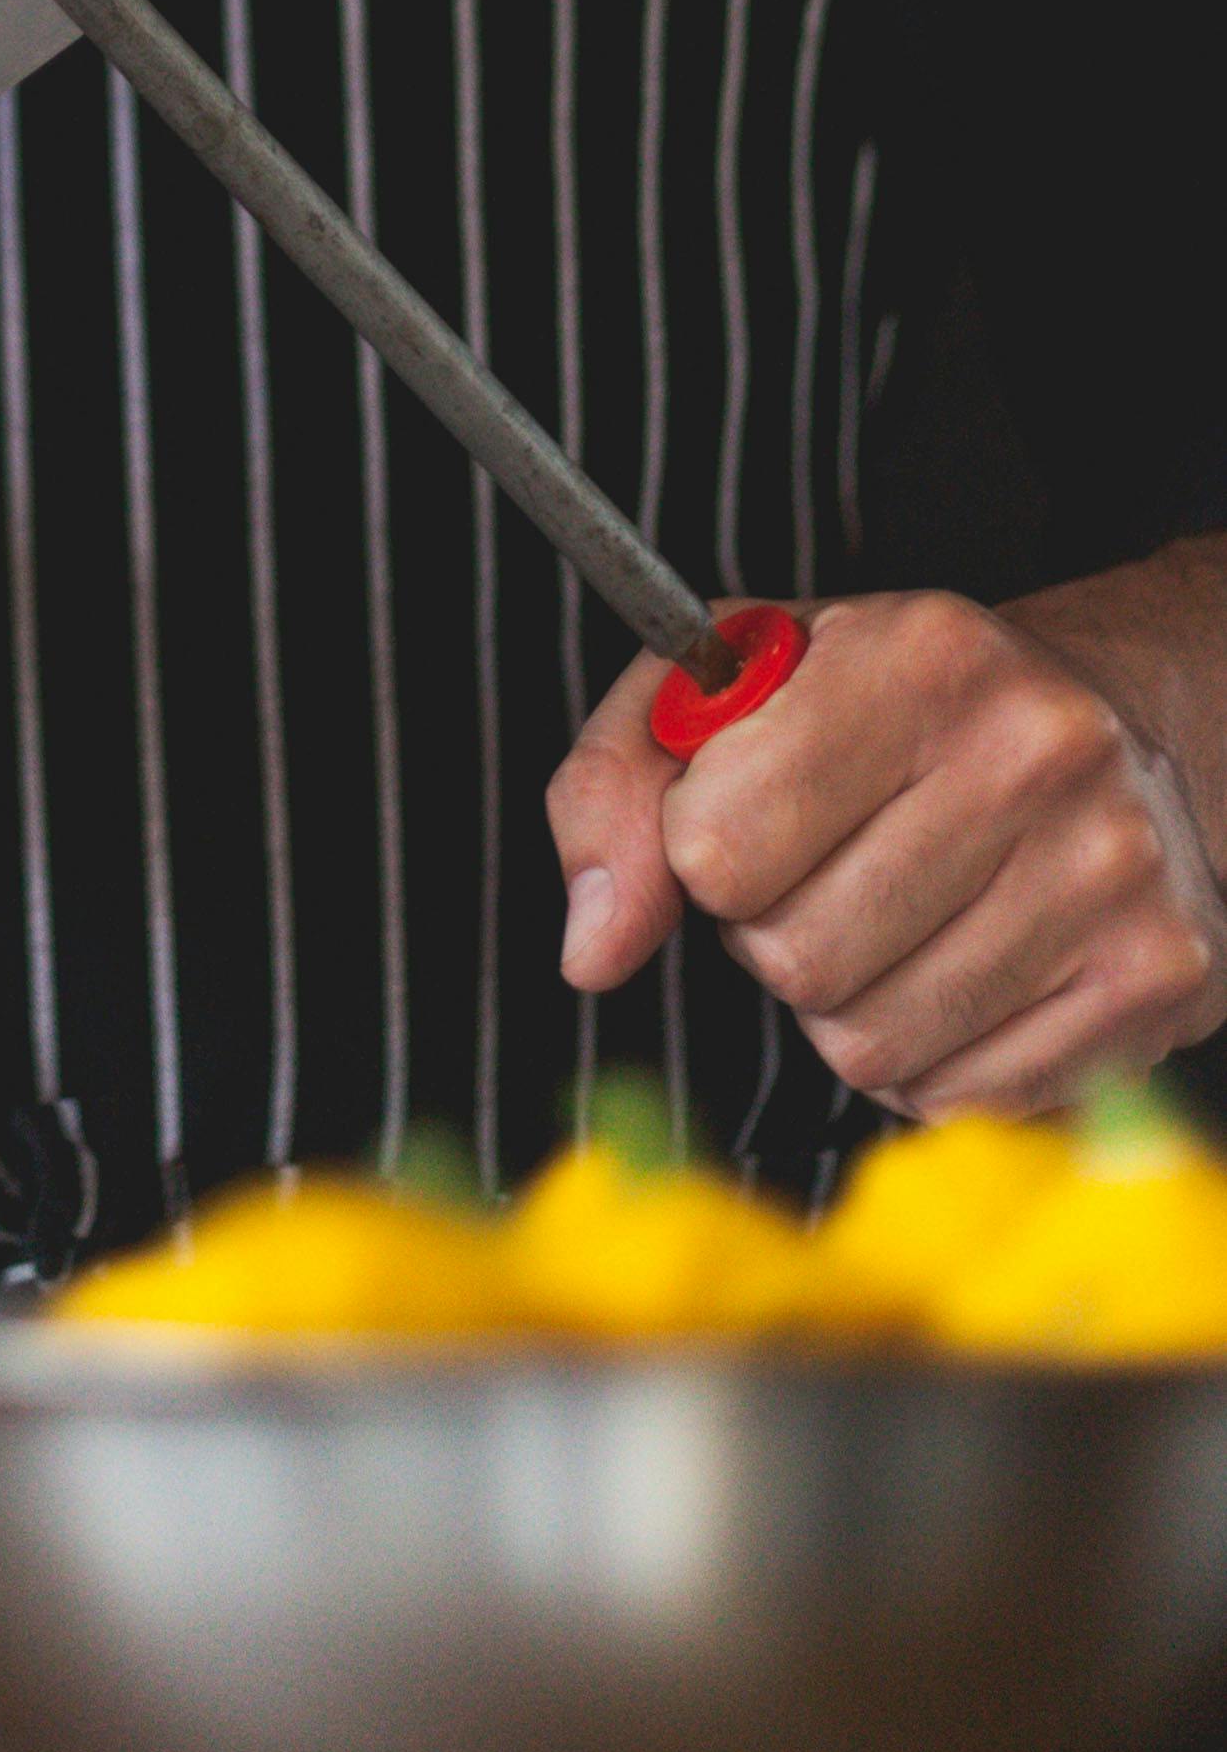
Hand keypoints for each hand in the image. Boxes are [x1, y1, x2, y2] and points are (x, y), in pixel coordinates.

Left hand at [547, 563, 1226, 1117]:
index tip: (746, 814)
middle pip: (792, 958)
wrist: (1110, 720)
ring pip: (869, 1044)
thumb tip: (592, 950)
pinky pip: (958, 1098)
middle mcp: (1034, 751)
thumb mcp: (724, 692)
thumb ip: (613, 795)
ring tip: (900, 915)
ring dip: (849, 1005)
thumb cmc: (883, 709)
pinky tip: (966, 969)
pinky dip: (931, 1059)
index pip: (714, 845)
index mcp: (916, 653)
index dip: (701, 852)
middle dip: (777, 933)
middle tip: (836, 867)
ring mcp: (1112, 870)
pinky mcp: (1159, 979)